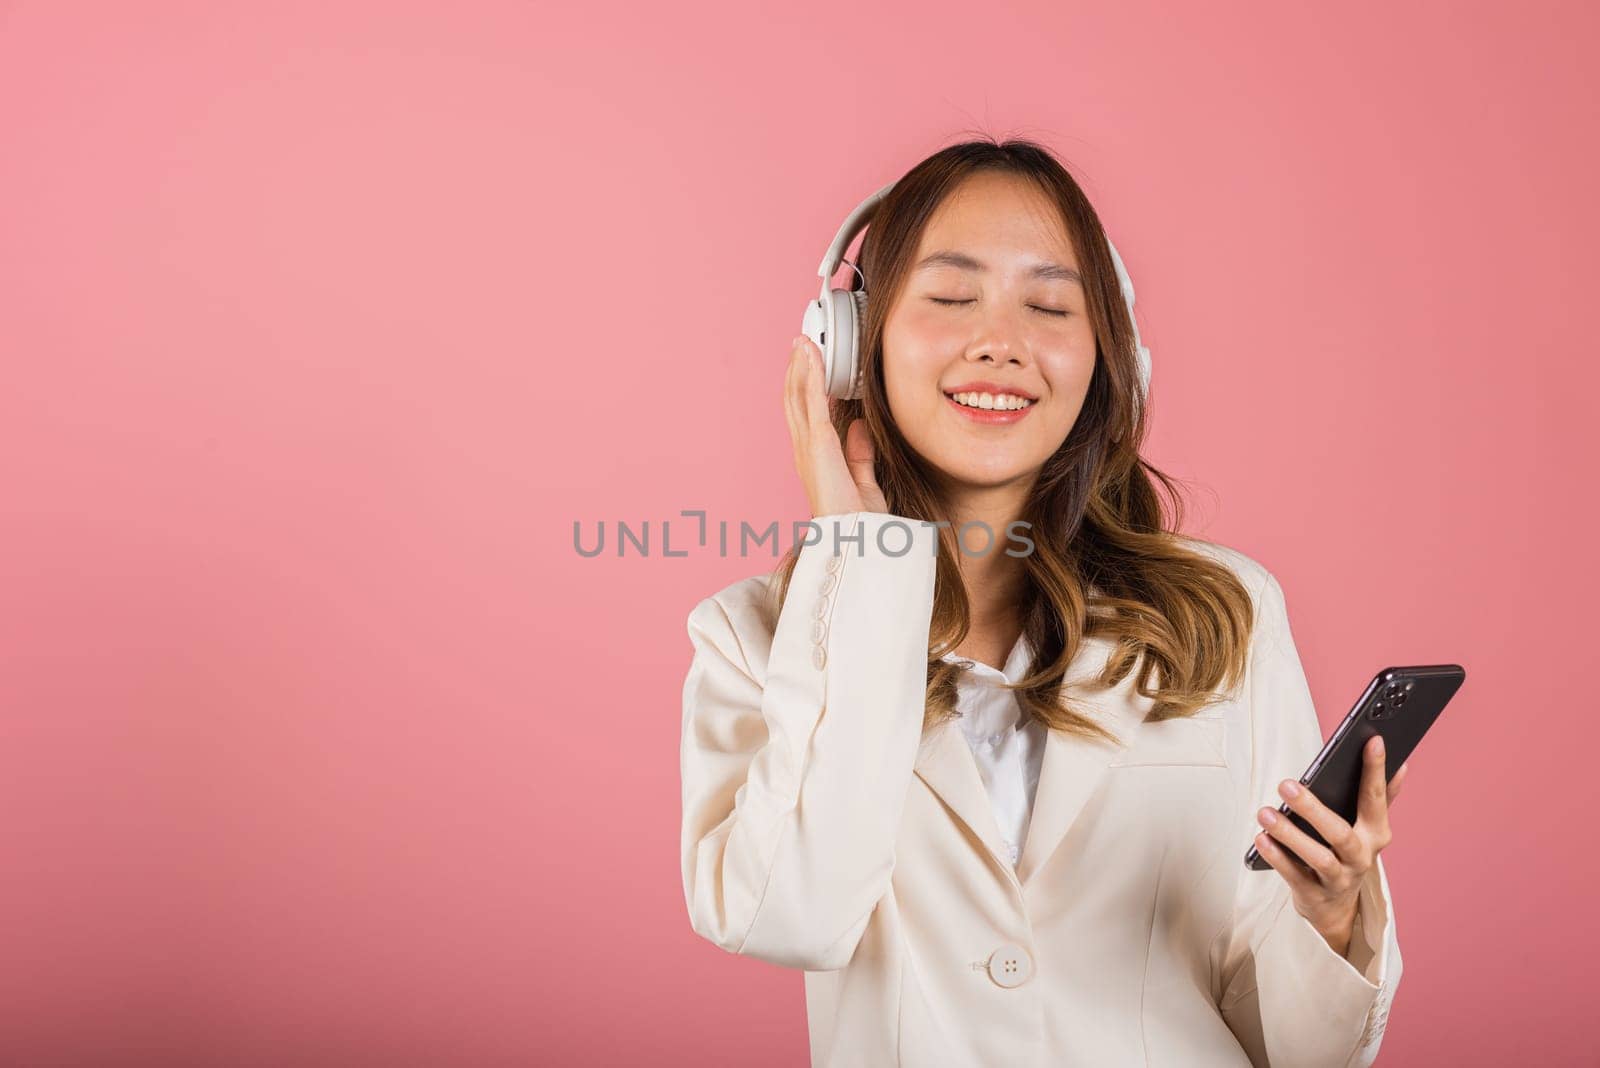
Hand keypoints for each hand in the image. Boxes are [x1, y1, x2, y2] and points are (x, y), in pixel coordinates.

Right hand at [784, 335, 887, 517]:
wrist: (856, 540)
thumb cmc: (859, 522)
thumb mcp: (864, 482)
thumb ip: (859, 455)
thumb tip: (858, 425)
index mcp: (814, 458)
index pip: (805, 415)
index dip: (803, 387)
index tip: (808, 365)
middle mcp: (805, 450)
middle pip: (794, 400)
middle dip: (796, 370)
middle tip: (800, 345)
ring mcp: (809, 446)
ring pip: (797, 396)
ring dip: (800, 366)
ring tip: (802, 342)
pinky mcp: (819, 444)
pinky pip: (813, 401)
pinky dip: (811, 374)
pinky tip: (812, 355)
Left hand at [1252, 735, 1408, 956]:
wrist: (1338, 907)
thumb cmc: (1348, 852)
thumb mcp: (1369, 827)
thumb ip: (1383, 797)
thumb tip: (1402, 764)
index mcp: (1376, 833)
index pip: (1376, 799)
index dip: (1376, 770)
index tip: (1372, 740)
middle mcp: (1361, 857)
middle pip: (1340, 833)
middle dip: (1313, 809)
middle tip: (1286, 785)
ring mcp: (1338, 878)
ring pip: (1318, 857)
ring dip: (1289, 835)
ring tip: (1265, 813)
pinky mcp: (1314, 894)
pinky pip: (1294, 875)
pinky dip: (1278, 857)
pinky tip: (1261, 838)